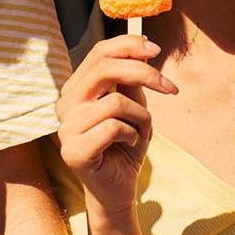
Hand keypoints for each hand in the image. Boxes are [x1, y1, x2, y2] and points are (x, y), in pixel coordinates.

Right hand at [57, 36, 174, 212]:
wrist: (119, 188)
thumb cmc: (126, 145)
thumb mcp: (134, 106)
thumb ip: (131, 80)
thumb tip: (142, 47)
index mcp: (77, 89)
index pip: (98, 53)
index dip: (128, 45)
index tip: (156, 49)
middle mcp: (65, 104)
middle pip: (104, 68)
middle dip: (144, 74)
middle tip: (170, 88)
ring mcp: (65, 128)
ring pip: (115, 101)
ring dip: (141, 116)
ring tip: (140, 131)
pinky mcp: (73, 151)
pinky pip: (114, 127)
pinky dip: (133, 134)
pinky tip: (129, 144)